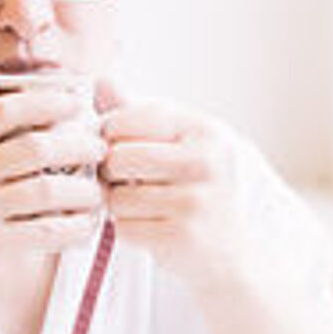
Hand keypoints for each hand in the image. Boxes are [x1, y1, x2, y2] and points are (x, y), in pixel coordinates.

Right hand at [0, 69, 105, 303]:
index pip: (2, 110)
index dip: (44, 101)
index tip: (74, 102)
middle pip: (34, 148)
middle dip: (77, 144)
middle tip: (99, 147)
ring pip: (46, 190)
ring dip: (82, 190)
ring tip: (98, 190)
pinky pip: (45, 231)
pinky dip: (74, 226)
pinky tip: (86, 223)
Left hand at [97, 82, 267, 294]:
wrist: (232, 252)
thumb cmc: (199, 190)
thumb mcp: (180, 143)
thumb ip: (138, 114)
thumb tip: (101, 81)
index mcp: (205, 131)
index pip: (130, 118)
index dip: (110, 133)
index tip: (117, 145)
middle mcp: (205, 163)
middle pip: (117, 157)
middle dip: (111, 172)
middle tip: (127, 181)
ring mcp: (195, 201)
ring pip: (116, 196)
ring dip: (119, 204)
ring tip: (143, 205)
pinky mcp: (181, 236)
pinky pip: (123, 227)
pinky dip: (128, 230)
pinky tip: (151, 227)